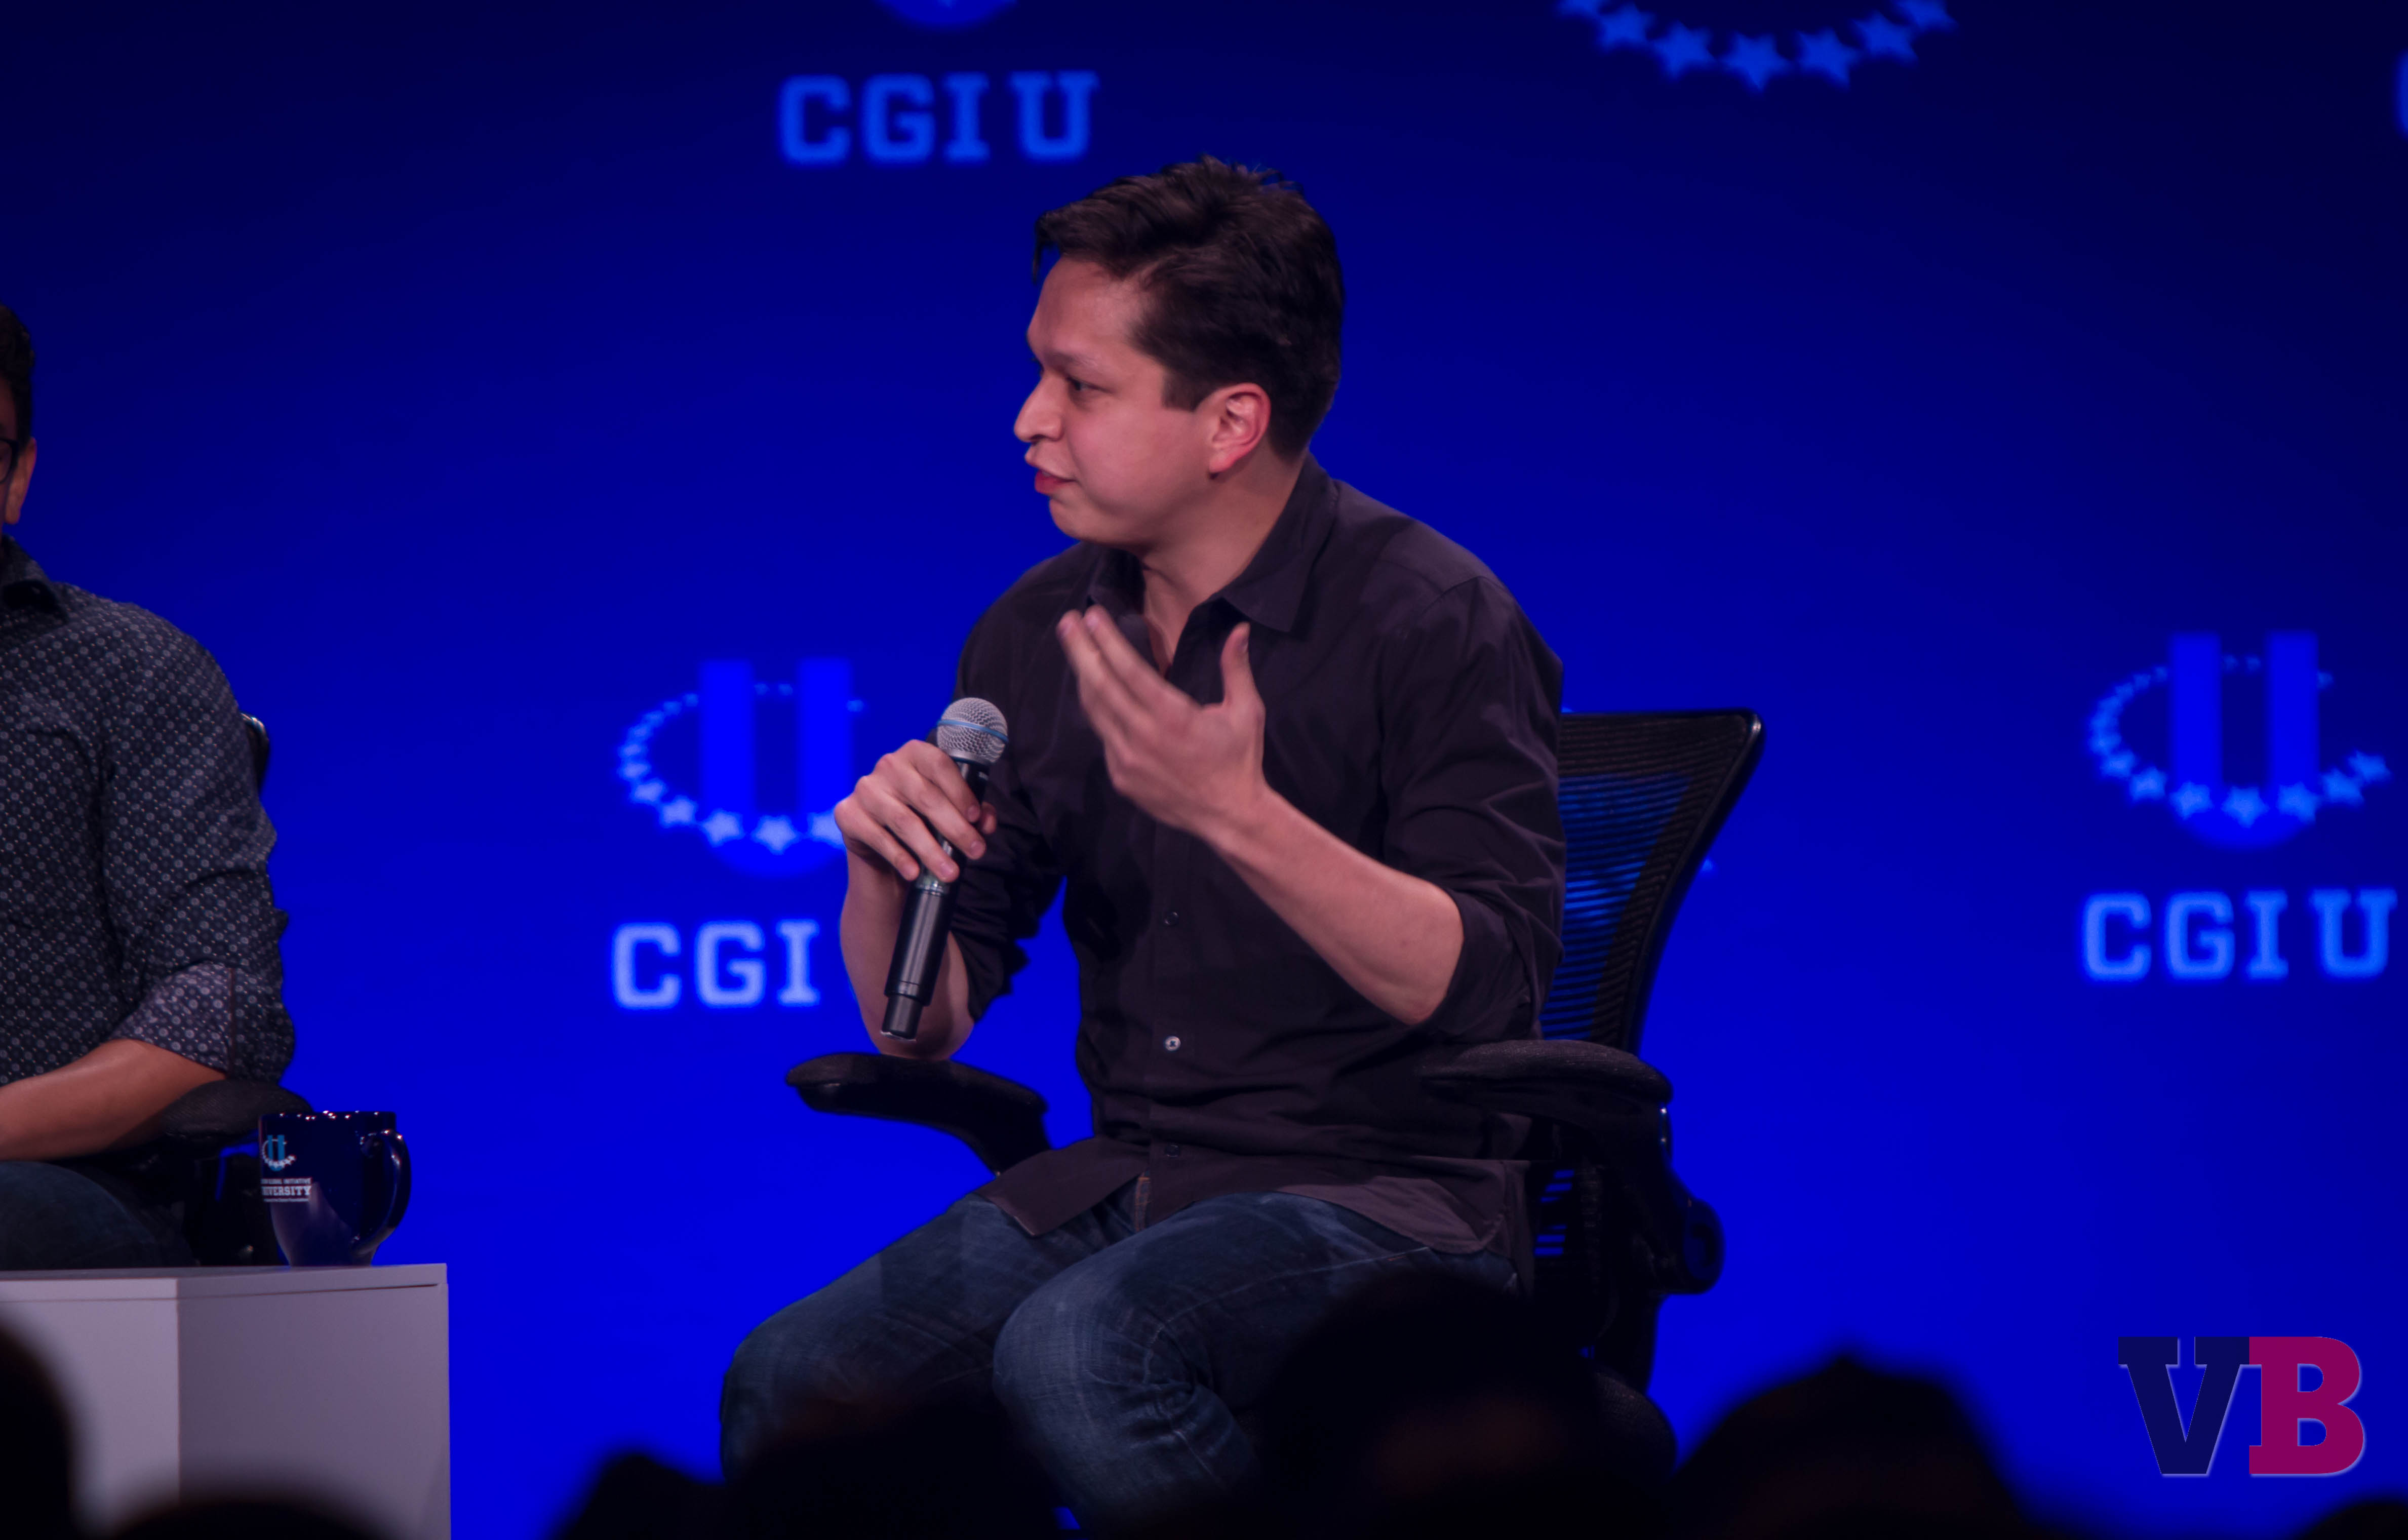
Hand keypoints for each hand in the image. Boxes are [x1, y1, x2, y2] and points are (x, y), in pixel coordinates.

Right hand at [832, 738, 997, 884]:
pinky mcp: (848, 814)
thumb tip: (987, 823)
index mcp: (915, 754)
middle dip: (956, 828)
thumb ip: (973, 812)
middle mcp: (888, 766)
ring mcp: (866, 789)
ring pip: (905, 821)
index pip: (939, 764)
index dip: (960, 791)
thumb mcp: (949, 812)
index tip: (976, 818)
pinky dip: (900, 857)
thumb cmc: (923, 819)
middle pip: (926, 797)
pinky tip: (914, 872)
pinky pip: (878, 837)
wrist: (881, 845)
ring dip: (931, 850)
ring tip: (950, 873)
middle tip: (976, 852)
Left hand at [1056, 607, 1268, 842]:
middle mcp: (1143, 736)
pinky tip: (1095, 690)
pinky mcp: (1121, 777)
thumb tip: (1239, 630)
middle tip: (1067, 622)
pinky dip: (1097, 710)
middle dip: (1081, 650)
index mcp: (1173, 717)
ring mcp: (1127, 760)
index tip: (1091, 616)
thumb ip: (1236, 669)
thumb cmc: (1239, 760)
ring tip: (1075, 649)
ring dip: (1083, 677)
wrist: (1229, 817)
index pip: (1128, 670)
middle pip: (1100, 685)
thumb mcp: (1247, 712)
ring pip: (1095, 711)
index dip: (1106, 640)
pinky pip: (1104, 736)